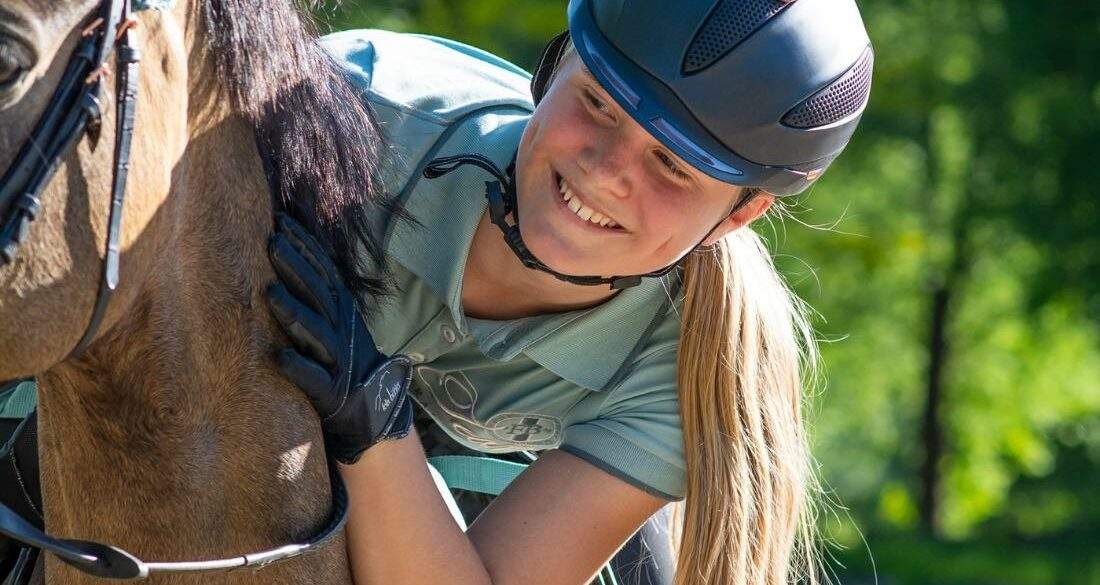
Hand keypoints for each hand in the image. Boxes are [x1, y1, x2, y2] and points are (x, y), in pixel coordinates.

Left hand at [266, 214, 412, 463]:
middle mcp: (341, 331)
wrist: (373, 410)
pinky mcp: (332, 393)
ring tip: (269, 293)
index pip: (324, 271)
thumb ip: (318, 292)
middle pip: (318, 294)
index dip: (305, 246)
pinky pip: (314, 380)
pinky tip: (279, 357)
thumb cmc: (343, 361)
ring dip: (293, 312)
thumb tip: (290, 251)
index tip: (282, 221)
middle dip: (296, 266)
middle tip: (271, 241)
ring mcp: (338, 361)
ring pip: (315, 332)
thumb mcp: (337, 322)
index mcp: (342, 311)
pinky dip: (299, 368)